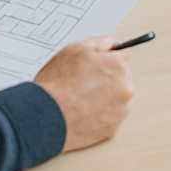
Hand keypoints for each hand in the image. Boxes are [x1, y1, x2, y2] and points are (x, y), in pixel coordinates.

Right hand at [35, 36, 135, 150]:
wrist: (45, 115)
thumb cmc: (57, 83)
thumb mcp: (75, 49)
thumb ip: (101, 42)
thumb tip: (114, 44)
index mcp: (118, 66)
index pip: (123, 57)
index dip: (107, 60)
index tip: (98, 66)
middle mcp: (125, 88)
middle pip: (121, 79)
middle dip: (107, 79)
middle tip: (84, 83)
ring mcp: (120, 110)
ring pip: (117, 99)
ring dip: (105, 98)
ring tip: (81, 99)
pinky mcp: (113, 128)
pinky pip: (110, 117)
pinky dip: (100, 114)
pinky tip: (83, 111)